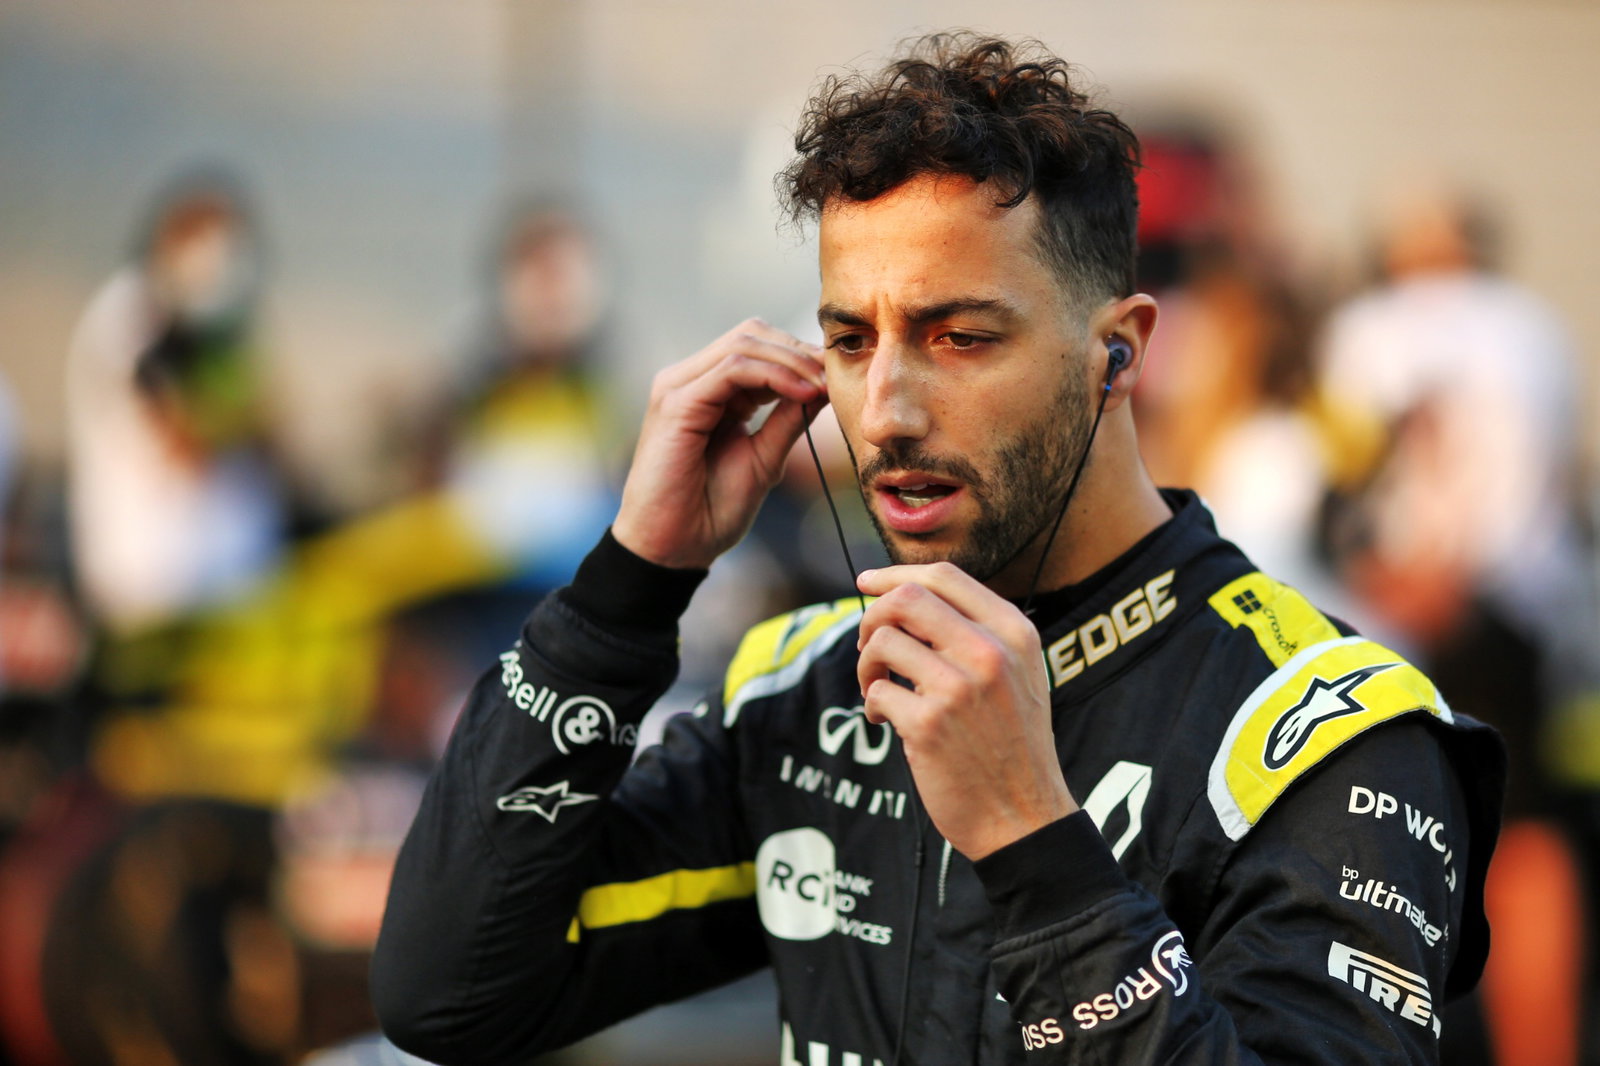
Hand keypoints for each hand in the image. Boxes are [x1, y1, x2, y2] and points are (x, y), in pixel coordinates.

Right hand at [613, 319, 825, 569]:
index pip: (757, 346)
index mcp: (708, 391)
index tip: (836, 379)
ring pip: (744, 343)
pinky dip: (774, 375)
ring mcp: (678, 387)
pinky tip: (803, 394)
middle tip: (833, 379)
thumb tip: (824, 386)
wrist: (674, 550)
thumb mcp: (764, 457)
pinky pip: (732, 369)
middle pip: (751, 334)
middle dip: (799, 351)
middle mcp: (689, 380)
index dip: (800, 355)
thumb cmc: (711, 511)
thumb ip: (789, 418)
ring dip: (792, 361)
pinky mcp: (676, 403)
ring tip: (822, 387)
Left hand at [856, 563, 1077, 859]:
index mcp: (1014, 633)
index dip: (896, 573)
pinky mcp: (929, 724)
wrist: (1024, 817)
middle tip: (868, 645)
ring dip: (867, 664)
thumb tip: (905, 597)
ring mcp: (959, 688)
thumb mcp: (1019, 675)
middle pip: (906, 598)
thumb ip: (977, 633)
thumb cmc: (1011, 745)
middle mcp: (990, 653)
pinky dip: (872, 704)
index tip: (867, 581)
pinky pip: (876, 691)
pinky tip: (885, 721)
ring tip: (878, 689)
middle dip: (874, 615)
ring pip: (883, 641)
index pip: (945, 576)